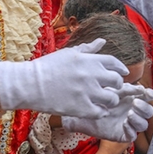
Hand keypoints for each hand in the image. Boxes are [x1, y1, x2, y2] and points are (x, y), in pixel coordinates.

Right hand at [0, 39, 128, 116]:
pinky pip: (101, 112)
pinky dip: (101, 112)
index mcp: (90, 60)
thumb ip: (88, 48)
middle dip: (117, 85)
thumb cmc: (48, 66)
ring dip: (111, 100)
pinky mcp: (81, 108)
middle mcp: (92, 75)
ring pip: (112, 99)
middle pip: (117, 81)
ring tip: (105, 101)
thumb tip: (102, 41)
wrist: (29, 83)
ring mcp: (87, 92)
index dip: (121, 69)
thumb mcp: (69, 53)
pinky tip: (97, 110)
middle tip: (112, 88)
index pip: (115, 63)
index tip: (122, 73)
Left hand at [62, 83, 152, 142]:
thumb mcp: (110, 90)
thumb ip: (125, 89)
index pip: (147, 97)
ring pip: (143, 125)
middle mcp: (133, 111)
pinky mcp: (122, 134)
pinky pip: (132, 135)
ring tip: (129, 114)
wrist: (81, 112)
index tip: (146, 93)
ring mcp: (128, 123)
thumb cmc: (95, 99)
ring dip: (139, 119)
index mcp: (132, 99)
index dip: (150, 95)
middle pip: (149, 112)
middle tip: (135, 103)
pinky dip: (131, 130)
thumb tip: (139, 88)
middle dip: (145, 108)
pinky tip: (124, 124)